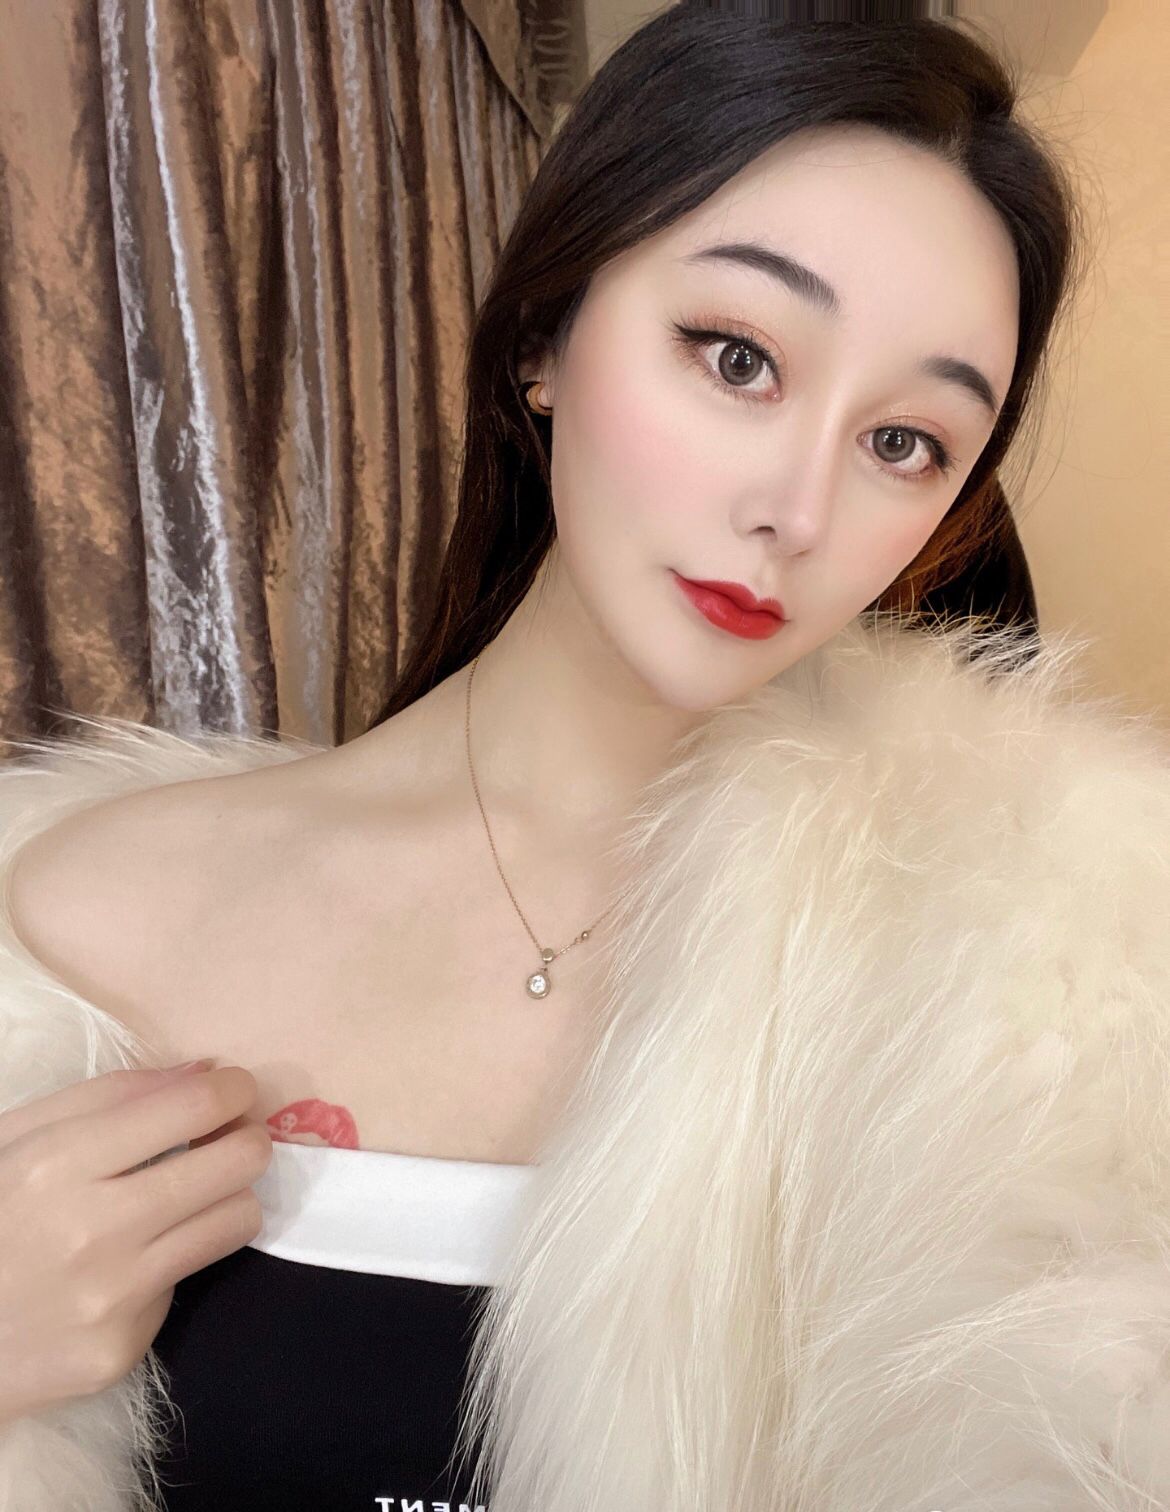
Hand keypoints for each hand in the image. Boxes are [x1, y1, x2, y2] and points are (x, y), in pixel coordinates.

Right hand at [0, 1062, 271, 1424]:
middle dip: (246, 1139)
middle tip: (229, 1138)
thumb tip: (204, 1071)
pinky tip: (136, 1260)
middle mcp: (92, 1230)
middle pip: (237, 1163)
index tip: (232, 1090)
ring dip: (229, 1197)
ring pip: (236, 1221)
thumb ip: (112, 1094)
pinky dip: (176, 1260)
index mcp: (59, 1163)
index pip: (193, 1108)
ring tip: (194, 1194)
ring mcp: (111, 1296)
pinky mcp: (119, 1349)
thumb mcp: (19, 1136)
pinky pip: (187, 1281)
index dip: (232, 1089)